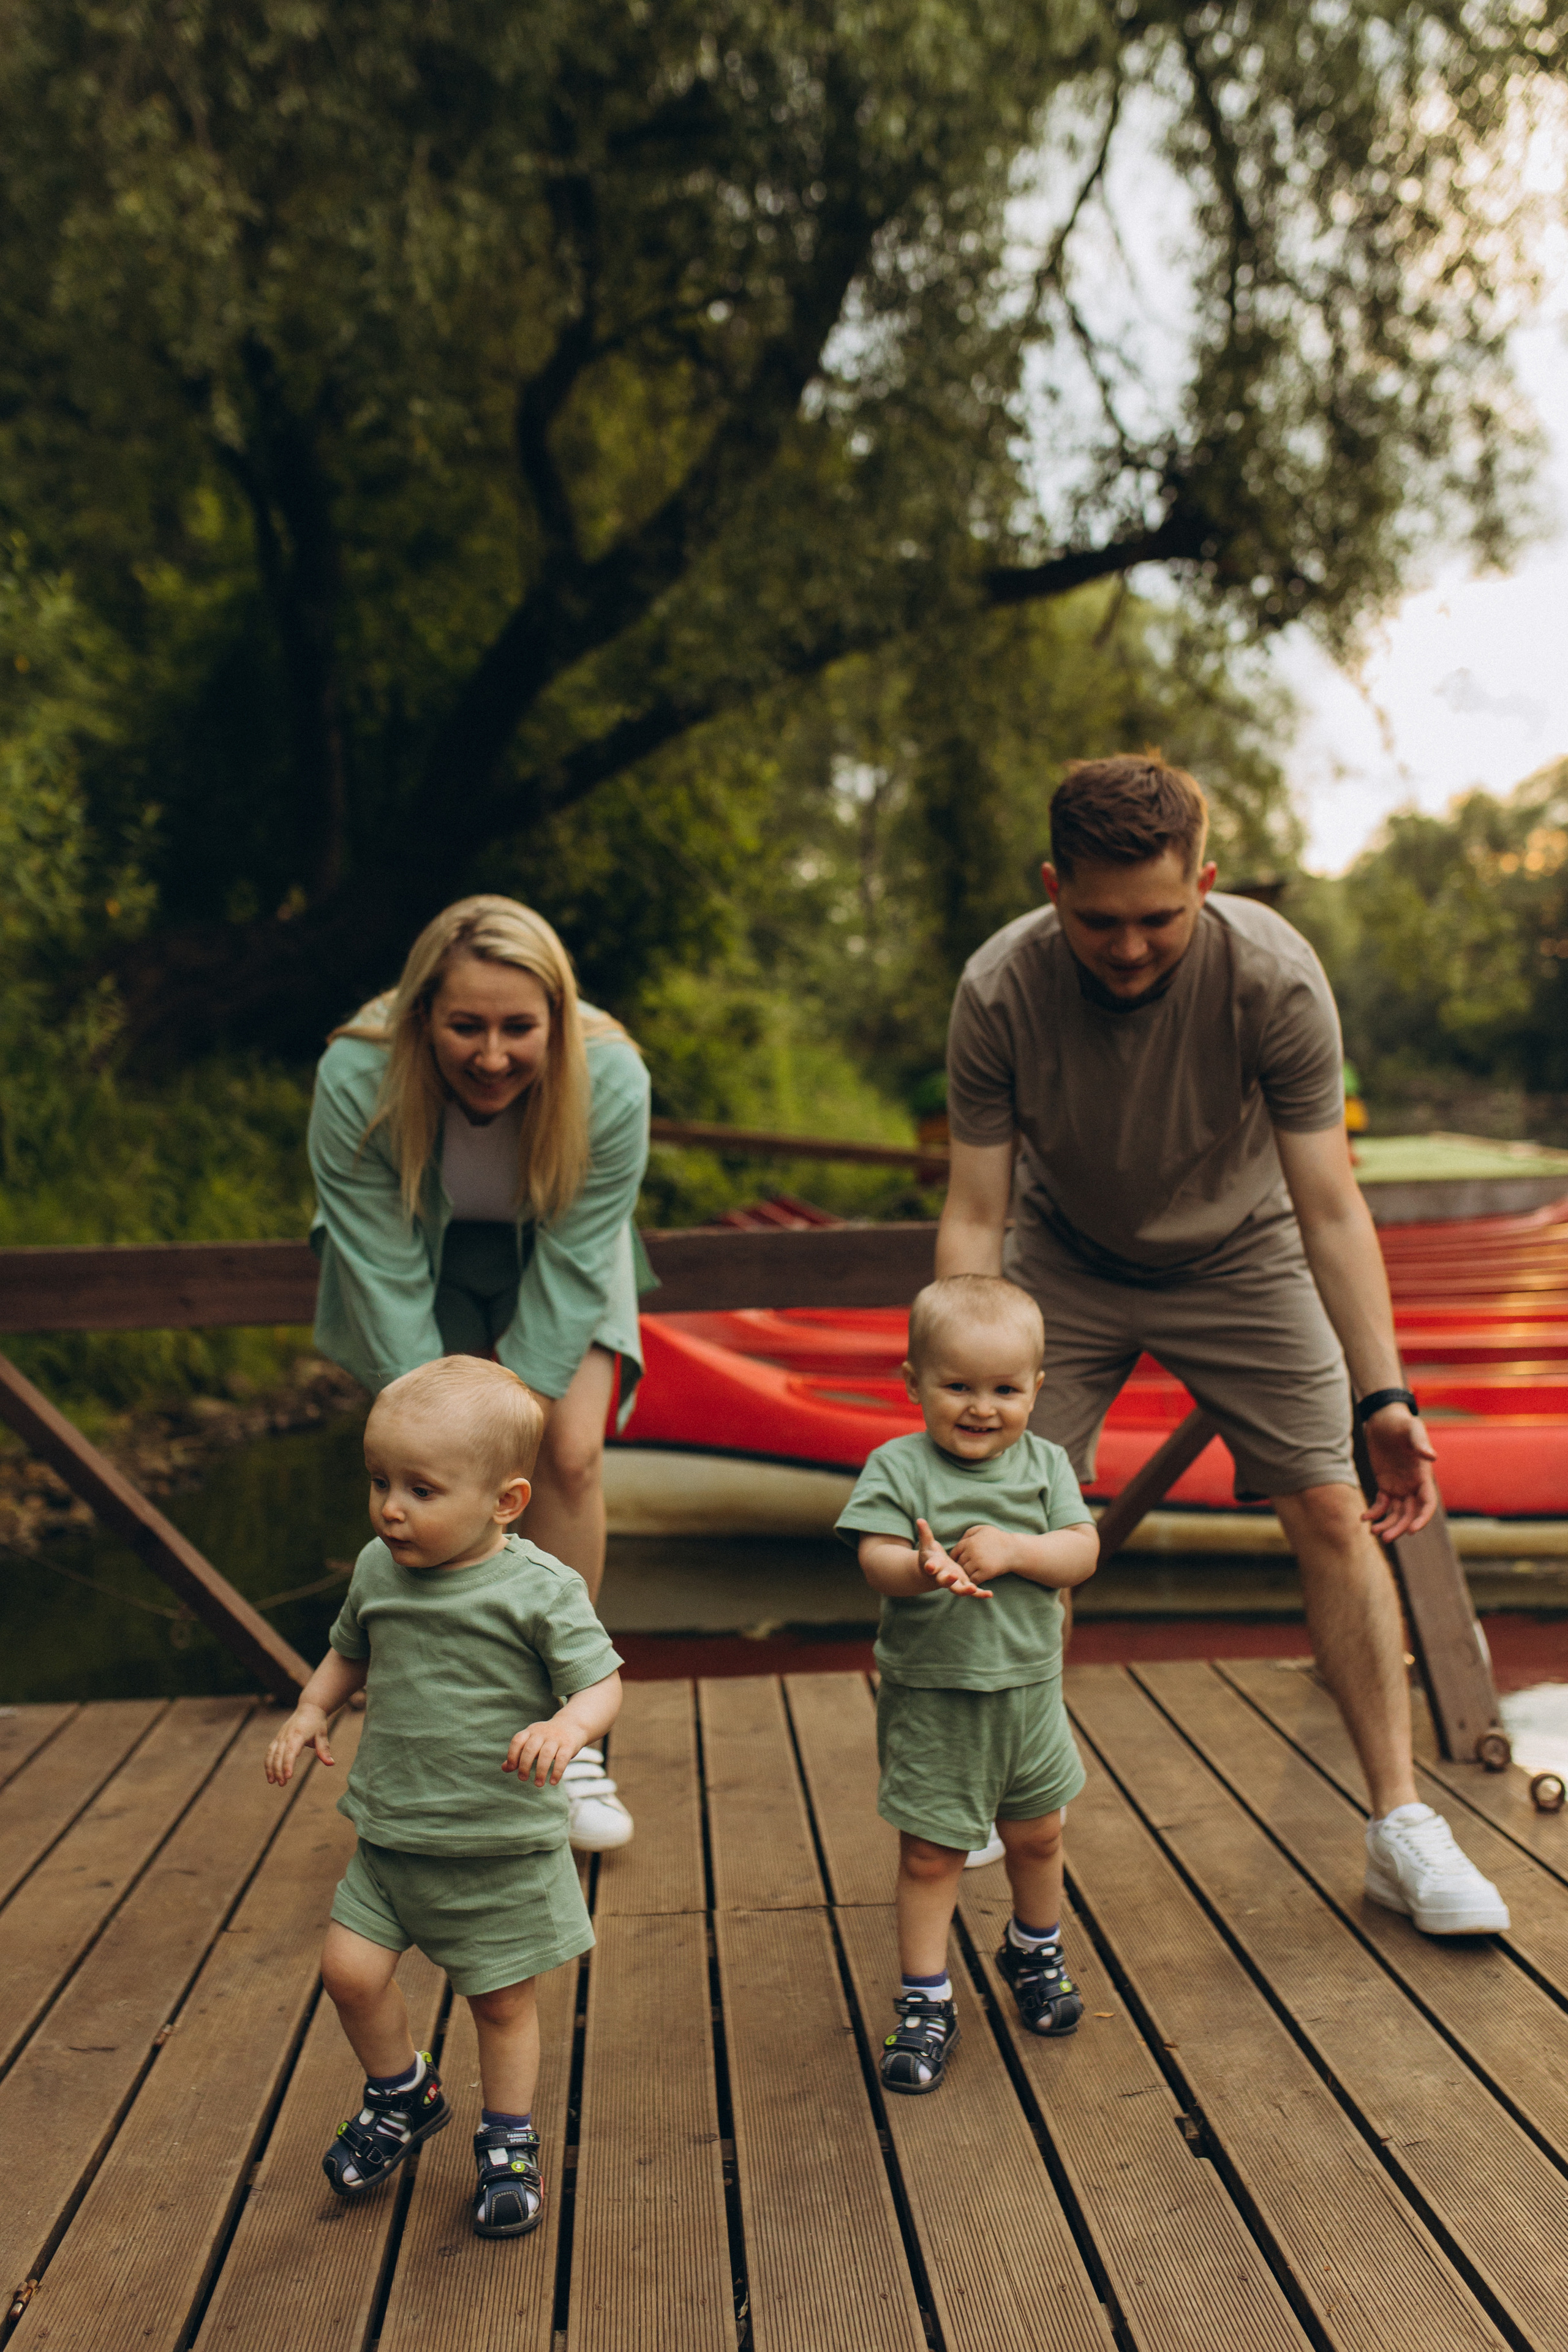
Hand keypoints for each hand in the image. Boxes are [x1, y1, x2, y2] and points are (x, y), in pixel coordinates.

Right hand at [265, 1703, 334, 1786]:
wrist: (309, 1708)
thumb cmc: (317, 1723)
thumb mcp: (322, 1735)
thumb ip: (324, 1750)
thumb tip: (331, 1763)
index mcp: (298, 1734)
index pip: (291, 1751)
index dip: (288, 1764)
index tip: (288, 1777)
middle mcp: (286, 1735)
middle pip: (279, 1754)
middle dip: (279, 1770)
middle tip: (282, 1784)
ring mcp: (280, 1736)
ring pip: (271, 1753)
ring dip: (270, 1768)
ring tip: (272, 1782)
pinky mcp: (278, 1738)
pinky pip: (270, 1750)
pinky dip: (268, 1762)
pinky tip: (270, 1773)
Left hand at [505, 1716, 588, 1786]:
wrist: (572, 1725)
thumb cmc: (547, 1738)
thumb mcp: (532, 1741)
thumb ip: (518, 1754)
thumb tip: (504, 1768)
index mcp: (531, 1731)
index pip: (517, 1740)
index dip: (512, 1754)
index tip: (511, 1768)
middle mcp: (542, 1733)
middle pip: (530, 1748)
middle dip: (524, 1765)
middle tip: (522, 1779)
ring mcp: (556, 1738)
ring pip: (546, 1754)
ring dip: (541, 1771)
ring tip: (538, 1784)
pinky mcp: (569, 1745)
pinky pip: (562, 1758)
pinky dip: (557, 1771)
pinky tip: (553, 1782)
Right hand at [915, 1518, 991, 1598]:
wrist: (935, 1572)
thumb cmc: (931, 1556)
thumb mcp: (927, 1545)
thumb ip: (925, 1533)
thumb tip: (920, 1520)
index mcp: (934, 1567)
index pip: (931, 1567)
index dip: (930, 1566)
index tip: (930, 1566)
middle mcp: (943, 1577)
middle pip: (944, 1582)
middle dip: (948, 1580)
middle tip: (953, 1577)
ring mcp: (954, 1582)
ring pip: (959, 1589)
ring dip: (966, 1590)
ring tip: (974, 1589)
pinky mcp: (964, 1584)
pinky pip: (973, 1591)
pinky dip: (980, 1593)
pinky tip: (990, 1594)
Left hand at [949, 1524, 1016, 1582]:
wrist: (1014, 1550)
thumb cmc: (998, 1538)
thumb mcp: (982, 1529)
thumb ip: (968, 1533)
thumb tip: (958, 1542)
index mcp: (970, 1542)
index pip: (954, 1552)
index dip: (955, 1558)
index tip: (959, 1561)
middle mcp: (972, 1552)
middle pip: (959, 1563)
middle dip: (961, 1567)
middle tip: (963, 1570)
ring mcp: (978, 1562)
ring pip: (965, 1572)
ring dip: (967, 1574)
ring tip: (971, 1575)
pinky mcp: (986, 1572)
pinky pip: (973, 1580)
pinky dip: (974, 1581)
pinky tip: (978, 1579)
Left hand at [1361, 1405, 1437, 1542]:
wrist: (1383, 1419)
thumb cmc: (1401, 1423)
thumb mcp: (1413, 1429)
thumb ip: (1420, 1443)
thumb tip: (1431, 1456)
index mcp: (1423, 1476)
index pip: (1427, 1503)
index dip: (1422, 1518)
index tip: (1412, 1530)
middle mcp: (1413, 1485)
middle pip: (1410, 1513)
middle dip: (1400, 1527)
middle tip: (1386, 1537)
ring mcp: (1399, 1486)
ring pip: (1396, 1513)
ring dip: (1387, 1524)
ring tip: (1373, 1532)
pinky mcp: (1385, 1484)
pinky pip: (1381, 1504)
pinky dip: (1374, 1513)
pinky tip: (1364, 1518)